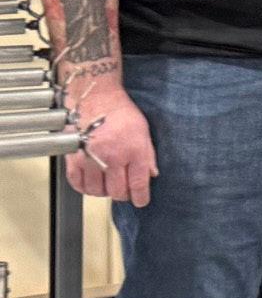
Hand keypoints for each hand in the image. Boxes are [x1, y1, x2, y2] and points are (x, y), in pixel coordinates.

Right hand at [66, 81, 157, 205]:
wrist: (95, 97)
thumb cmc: (120, 111)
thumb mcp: (143, 131)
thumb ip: (147, 155)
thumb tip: (151, 174)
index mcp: (134, 150)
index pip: (139, 184)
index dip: (141, 197)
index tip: (141, 200)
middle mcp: (113, 157)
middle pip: (117, 191)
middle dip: (122, 194)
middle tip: (123, 191)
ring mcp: (91, 158)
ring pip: (97, 190)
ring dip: (104, 191)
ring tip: (107, 184)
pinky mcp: (74, 158)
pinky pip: (78, 183)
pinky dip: (85, 188)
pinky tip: (91, 183)